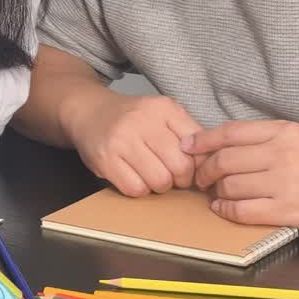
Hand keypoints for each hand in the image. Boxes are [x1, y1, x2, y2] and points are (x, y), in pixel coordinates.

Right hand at [67, 92, 202, 195]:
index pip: (198, 145)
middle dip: (181, 179)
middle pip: (181, 166)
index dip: (199, 163)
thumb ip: (187, 133)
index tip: (193, 168)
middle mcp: (142, 121)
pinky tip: (134, 177)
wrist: (88, 112)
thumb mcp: (161, 115)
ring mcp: (122, 141)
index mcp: (163, 108)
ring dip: (160, 186)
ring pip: (160, 181)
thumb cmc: (131, 119)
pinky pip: (136, 189)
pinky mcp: (105, 160)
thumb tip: (210, 164)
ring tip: (152, 175)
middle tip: (173, 176)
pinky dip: (139, 190)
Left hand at [185, 120, 298, 232]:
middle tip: (198, 177)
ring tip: (214, 193)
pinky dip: (226, 210)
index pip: (231, 132)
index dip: (203, 140)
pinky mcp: (288, 211)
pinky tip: (223, 208)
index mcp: (286, 132)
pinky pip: (243, 211)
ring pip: (230, 185)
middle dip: (204, 169)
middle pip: (224, 160)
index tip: (187, 146)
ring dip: (216, 191)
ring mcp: (284, 183)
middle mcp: (282, 154)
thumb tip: (228, 146)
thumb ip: (270, 139)